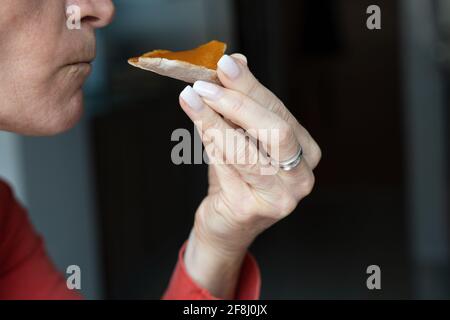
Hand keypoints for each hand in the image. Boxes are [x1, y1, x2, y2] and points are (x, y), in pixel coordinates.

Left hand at [179, 54, 320, 297]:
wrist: (226, 224)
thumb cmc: (236, 177)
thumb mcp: (241, 137)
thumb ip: (240, 104)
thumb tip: (235, 62)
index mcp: (306, 153)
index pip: (279, 112)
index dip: (250, 87)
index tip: (224, 64)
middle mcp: (301, 177)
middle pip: (275, 130)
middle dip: (237, 102)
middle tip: (206, 82)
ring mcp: (280, 197)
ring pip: (246, 149)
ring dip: (214, 119)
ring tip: (191, 98)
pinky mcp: (251, 209)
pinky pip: (225, 168)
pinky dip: (208, 141)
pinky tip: (196, 122)